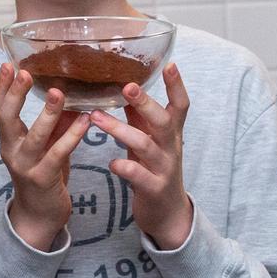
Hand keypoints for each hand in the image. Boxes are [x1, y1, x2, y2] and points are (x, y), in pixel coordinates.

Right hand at [0, 64, 89, 250]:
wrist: (40, 216)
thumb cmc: (44, 176)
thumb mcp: (45, 146)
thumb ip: (54, 124)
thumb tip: (70, 94)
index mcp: (8, 140)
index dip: (2, 86)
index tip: (7, 63)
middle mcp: (11, 150)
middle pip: (6, 117)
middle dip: (14, 93)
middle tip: (24, 72)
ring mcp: (25, 165)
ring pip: (34, 135)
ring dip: (46, 113)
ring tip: (58, 92)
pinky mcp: (43, 178)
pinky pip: (58, 153)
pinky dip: (72, 136)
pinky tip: (85, 121)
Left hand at [88, 64, 193, 249]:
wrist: (168, 213)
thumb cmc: (155, 168)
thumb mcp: (151, 139)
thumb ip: (142, 116)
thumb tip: (129, 85)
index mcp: (171, 133)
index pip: (180, 105)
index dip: (177, 85)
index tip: (169, 64)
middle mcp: (171, 147)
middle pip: (164, 121)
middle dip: (146, 103)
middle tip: (127, 86)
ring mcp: (164, 168)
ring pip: (146, 145)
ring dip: (121, 130)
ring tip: (96, 118)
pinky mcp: (154, 188)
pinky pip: (140, 176)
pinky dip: (126, 167)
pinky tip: (112, 162)